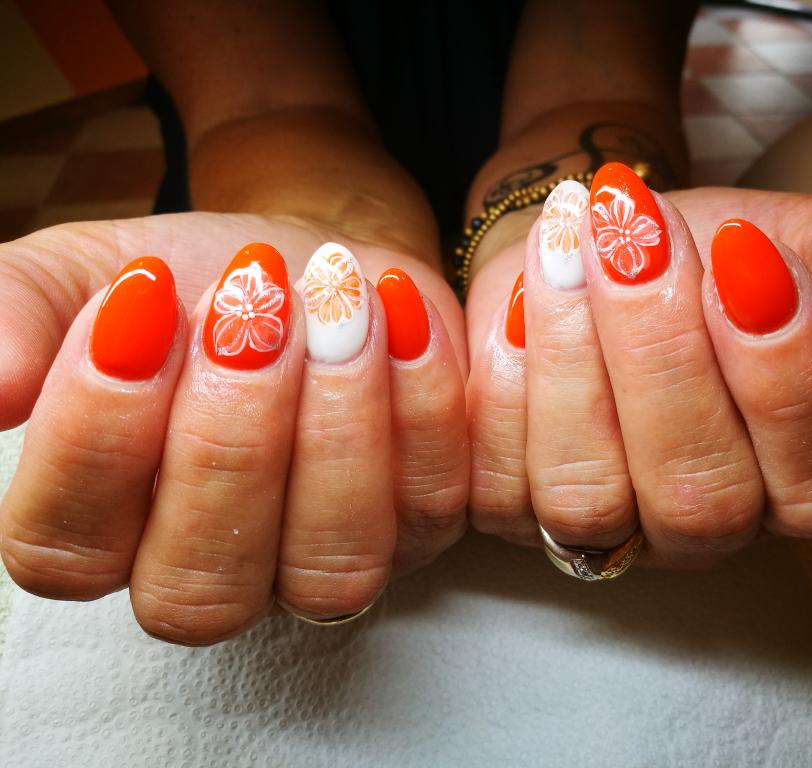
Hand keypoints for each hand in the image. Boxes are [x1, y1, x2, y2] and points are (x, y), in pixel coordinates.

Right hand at [0, 212, 468, 642]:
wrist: (309, 259)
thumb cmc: (192, 283)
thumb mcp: (90, 276)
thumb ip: (21, 317)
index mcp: (111, 529)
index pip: (68, 552)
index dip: (99, 439)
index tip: (139, 301)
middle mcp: (221, 572)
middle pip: (203, 585)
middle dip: (226, 440)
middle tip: (247, 310)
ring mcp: (328, 560)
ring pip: (333, 566)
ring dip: (335, 430)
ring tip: (331, 304)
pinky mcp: (422, 523)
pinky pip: (434, 500)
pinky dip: (423, 402)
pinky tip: (398, 312)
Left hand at [466, 167, 811, 567]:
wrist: (602, 240)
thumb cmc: (714, 250)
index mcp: (803, 477)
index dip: (789, 377)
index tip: (748, 252)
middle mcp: (707, 525)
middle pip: (698, 497)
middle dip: (664, 355)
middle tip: (639, 237)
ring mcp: (605, 528)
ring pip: (586, 497)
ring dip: (574, 361)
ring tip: (574, 249)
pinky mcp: (514, 506)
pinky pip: (496, 481)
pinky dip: (503, 385)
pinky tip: (519, 300)